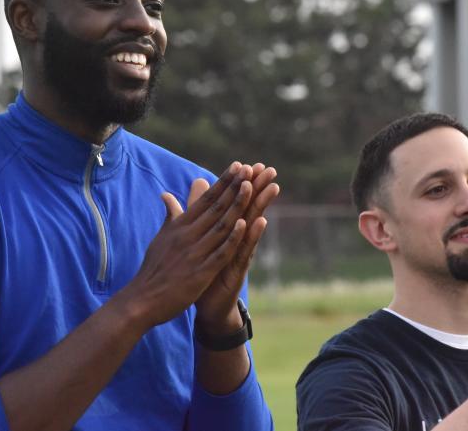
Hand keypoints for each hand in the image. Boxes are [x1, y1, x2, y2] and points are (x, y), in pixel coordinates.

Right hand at [121, 163, 255, 328]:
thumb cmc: (153, 269)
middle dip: (233, 187)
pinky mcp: (200, 272)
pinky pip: (219, 252)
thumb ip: (170, 217)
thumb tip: (167, 195)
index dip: (222, 183)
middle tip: (249, 169)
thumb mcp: (161, 238)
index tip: (237, 167)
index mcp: (179, 227)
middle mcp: (187, 236)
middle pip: (215, 207)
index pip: (205, 200)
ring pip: (220, 225)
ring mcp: (194, 253)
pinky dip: (232, 238)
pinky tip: (244, 224)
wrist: (143, 299)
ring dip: (237, 206)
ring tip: (251, 187)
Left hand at [194, 163, 278, 331]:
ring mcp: (238, 254)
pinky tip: (260, 221)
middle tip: (269, 169)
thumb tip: (195, 185)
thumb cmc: (203, 269)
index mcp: (223, 231)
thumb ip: (195, 210)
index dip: (240, 184)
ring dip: (261, 207)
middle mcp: (234, 240)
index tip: (248, 163)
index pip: (233, 203)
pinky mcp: (237, 270)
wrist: (206, 305)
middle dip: (258, 189)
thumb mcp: (197, 237)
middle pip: (247, 209)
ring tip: (271, 188)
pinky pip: (246, 250)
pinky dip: (252, 236)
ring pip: (251, 227)